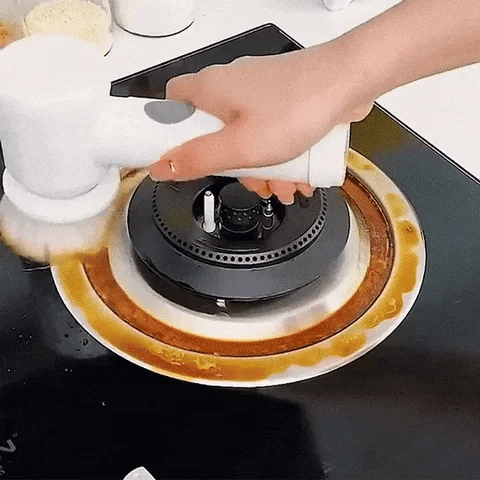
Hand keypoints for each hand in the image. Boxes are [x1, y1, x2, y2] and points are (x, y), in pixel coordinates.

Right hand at [149, 41, 372, 200]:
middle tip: (253, 182)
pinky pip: (268, 135)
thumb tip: (160, 168)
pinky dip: (278, 157)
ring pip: (244, 139)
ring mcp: (256, 94)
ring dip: (262, 169)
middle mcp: (229, 87)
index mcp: (209, 90)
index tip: (182, 160)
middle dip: (233, 167)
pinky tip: (296, 174)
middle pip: (212, 134)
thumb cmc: (298, 107)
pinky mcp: (279, 101)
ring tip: (285, 186)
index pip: (170, 108)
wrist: (350, 82)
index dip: (171, 135)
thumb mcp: (240, 147)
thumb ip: (197, 159)